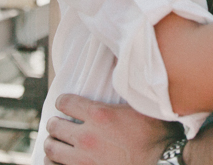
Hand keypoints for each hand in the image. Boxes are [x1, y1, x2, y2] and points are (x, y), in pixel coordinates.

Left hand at [44, 94, 178, 164]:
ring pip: (51, 148)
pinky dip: (56, 162)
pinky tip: (62, 159)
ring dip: (53, 143)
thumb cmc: (154, 134)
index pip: (64, 102)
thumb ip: (126, 86)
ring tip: (59, 142)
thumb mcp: (141, 105)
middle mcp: (87, 136)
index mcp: (99, 115)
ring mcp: (84, 158)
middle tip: (62, 124)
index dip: (64, 102)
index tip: (67, 105)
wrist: (161, 161)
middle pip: (54, 125)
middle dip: (56, 123)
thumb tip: (119, 59)